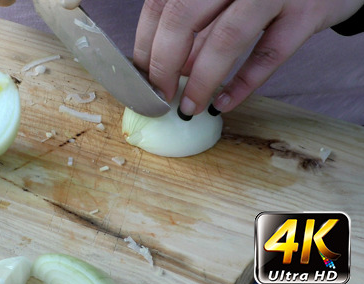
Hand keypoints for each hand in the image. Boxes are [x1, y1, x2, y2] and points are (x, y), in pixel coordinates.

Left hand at [134, 0, 363, 115]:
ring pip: (226, 38)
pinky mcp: (308, 11)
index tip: (141, 77)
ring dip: (202, 80)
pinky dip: (243, 84)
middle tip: (160, 96)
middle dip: (164, 64)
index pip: (161, 4)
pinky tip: (223, 103)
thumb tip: (171, 67)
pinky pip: (269, 55)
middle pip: (182, 18)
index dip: (145, 44)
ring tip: (190, 107)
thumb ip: (200, 25)